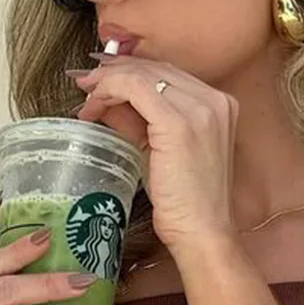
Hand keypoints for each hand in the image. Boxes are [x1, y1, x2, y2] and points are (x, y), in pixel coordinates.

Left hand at [70, 54, 241, 258]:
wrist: (202, 235)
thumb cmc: (185, 205)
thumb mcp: (159, 153)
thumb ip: (139, 123)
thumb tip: (108, 103)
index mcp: (217, 106)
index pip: (167, 74)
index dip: (131, 73)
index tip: (102, 82)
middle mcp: (214, 100)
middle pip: (156, 68)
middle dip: (115, 72)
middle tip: (86, 84)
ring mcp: (200, 109)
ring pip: (143, 74)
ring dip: (108, 82)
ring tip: (86, 100)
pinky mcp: (179, 123)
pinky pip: (135, 88)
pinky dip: (110, 91)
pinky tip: (93, 108)